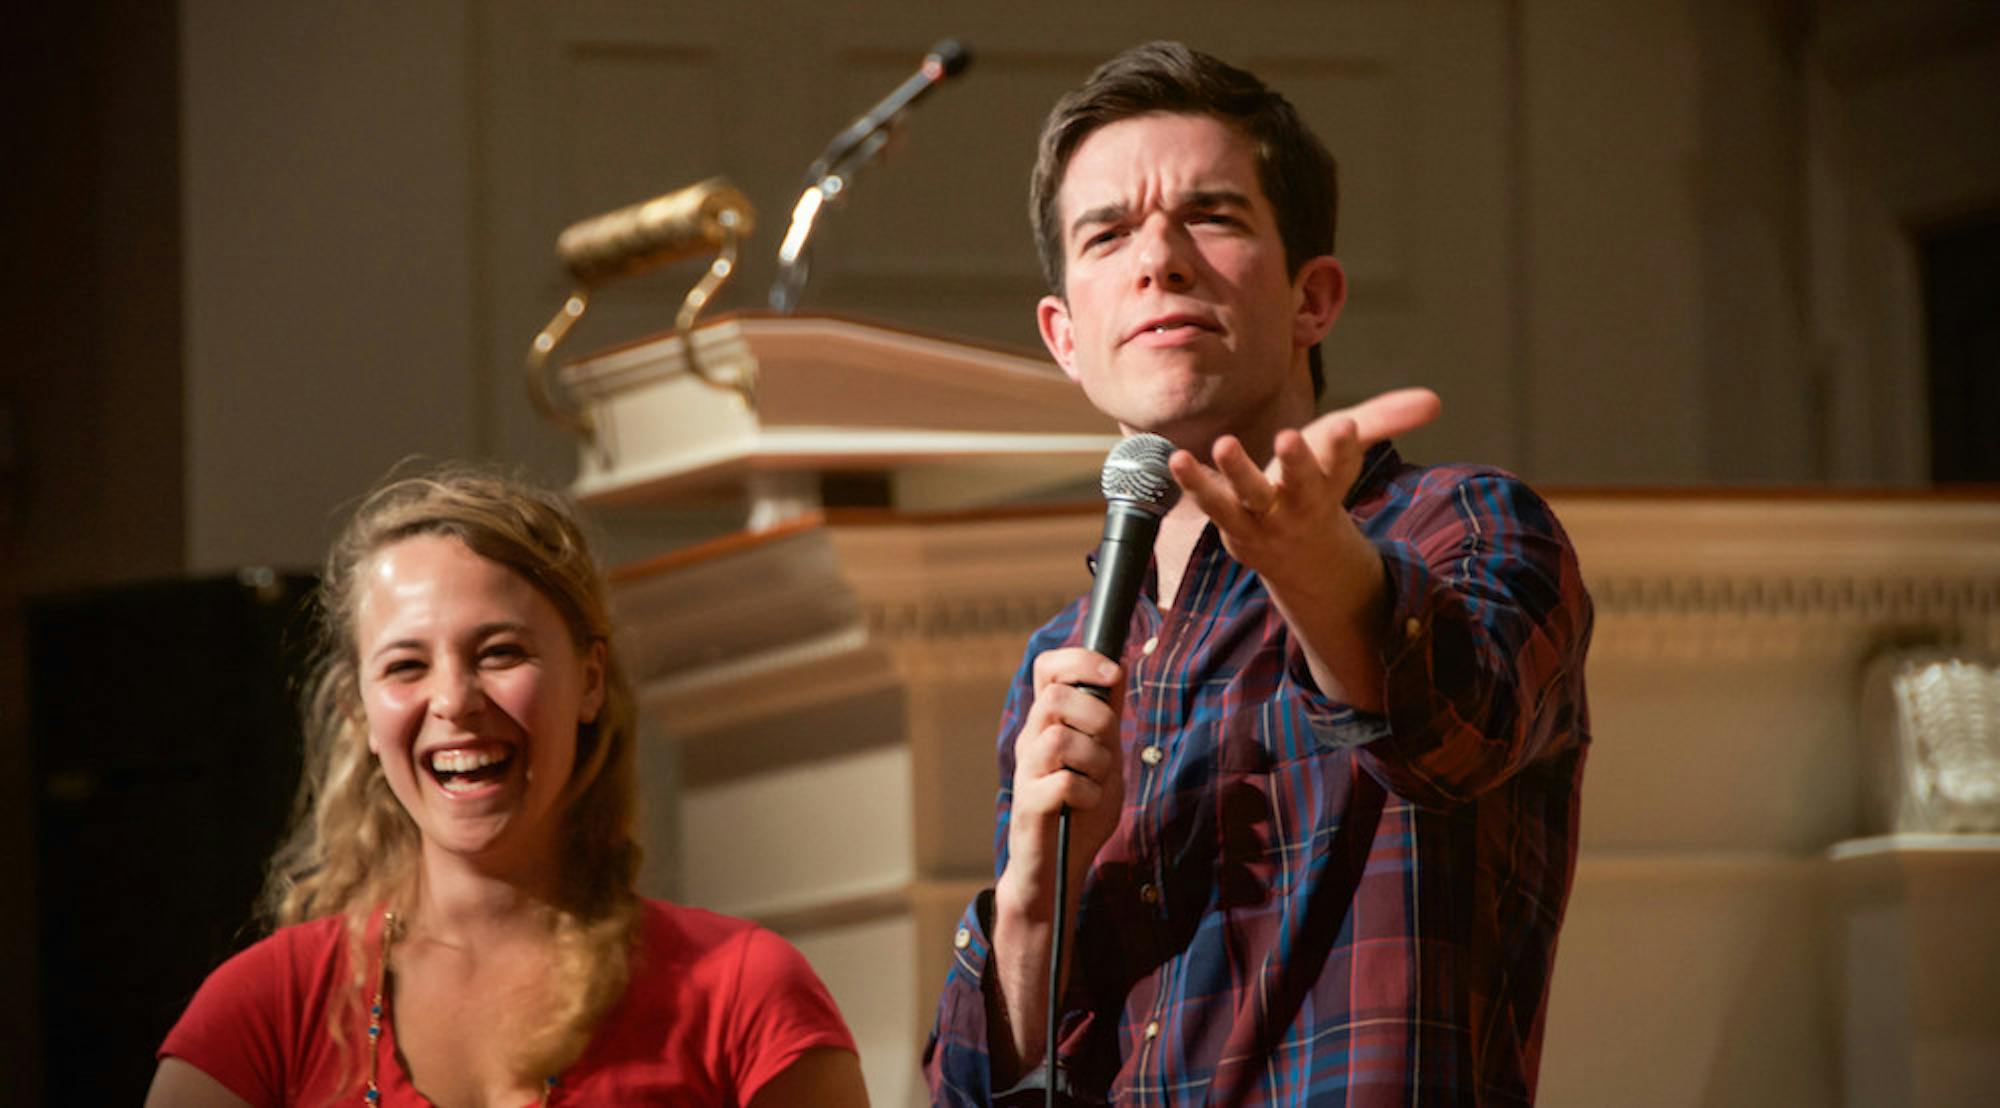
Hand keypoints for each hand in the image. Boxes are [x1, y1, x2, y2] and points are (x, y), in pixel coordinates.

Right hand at [997, 647, 1125, 921]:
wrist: (1057, 869)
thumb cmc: (1080, 810)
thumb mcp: (1103, 756)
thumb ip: (1106, 719)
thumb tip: (1115, 669)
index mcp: (1047, 723)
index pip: (1047, 667)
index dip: (1079, 660)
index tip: (1112, 674)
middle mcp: (1031, 741)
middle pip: (1055, 698)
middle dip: (1097, 718)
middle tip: (1107, 747)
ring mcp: (1026, 773)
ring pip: (1059, 738)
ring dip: (1095, 759)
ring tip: (1098, 780)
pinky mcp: (1029, 807)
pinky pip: (1063, 783)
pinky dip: (1088, 792)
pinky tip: (1088, 803)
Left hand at [1167, 387, 1440, 706]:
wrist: (1296, 553)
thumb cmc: (1320, 486)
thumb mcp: (1348, 450)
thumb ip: (1385, 419)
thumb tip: (1435, 401)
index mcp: (1330, 480)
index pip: (1343, 461)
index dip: (1344, 445)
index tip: (1344, 426)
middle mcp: (1299, 501)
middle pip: (1302, 485)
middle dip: (1298, 463)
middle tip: (1290, 437)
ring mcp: (1263, 515)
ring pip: (1251, 497)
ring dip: (1238, 472)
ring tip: (1225, 444)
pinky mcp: (1231, 521)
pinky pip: (1211, 504)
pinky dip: (1194, 484)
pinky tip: (1177, 459)